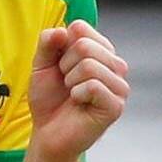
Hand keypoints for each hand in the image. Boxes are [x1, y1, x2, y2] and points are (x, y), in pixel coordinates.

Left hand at [28, 20, 128, 161]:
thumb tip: (63, 30)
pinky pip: (93, 86)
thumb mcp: (41, 64)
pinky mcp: (116, 105)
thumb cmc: (49, 99)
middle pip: (84, 45)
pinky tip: (79, 104)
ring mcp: (119, 86)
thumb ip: (48, 42)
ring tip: (73, 94)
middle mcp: (115, 65)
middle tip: (66, 83)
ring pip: (89, 65)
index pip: (80, 27)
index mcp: (101, 51)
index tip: (60, 65)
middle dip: (64, 65)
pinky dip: (77, 94)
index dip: (60, 47)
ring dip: (70, 81)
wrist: (48, 134)